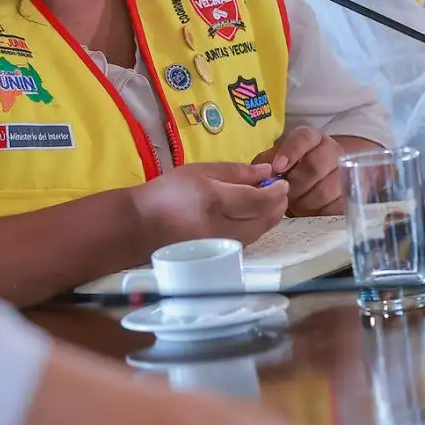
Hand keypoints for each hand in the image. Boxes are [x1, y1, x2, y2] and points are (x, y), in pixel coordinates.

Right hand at [131, 162, 288, 249]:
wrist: (141, 226)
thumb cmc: (167, 193)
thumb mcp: (199, 171)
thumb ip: (236, 171)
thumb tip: (267, 170)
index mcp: (217, 201)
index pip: (260, 200)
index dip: (277, 191)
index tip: (282, 181)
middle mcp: (224, 227)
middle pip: (265, 219)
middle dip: (278, 204)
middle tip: (280, 189)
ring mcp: (223, 244)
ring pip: (260, 232)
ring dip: (271, 216)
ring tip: (269, 201)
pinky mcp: (220, 253)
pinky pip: (249, 239)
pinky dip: (258, 226)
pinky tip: (254, 216)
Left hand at [252, 126, 346, 215]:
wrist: (313, 187)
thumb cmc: (288, 172)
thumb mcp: (274, 162)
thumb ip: (266, 163)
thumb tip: (261, 173)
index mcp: (312, 138)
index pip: (304, 137)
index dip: (291, 151)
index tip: (278, 168)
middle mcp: (332, 151)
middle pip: (315, 166)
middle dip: (295, 183)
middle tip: (283, 193)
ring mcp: (345, 173)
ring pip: (326, 190)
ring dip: (305, 201)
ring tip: (295, 204)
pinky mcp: (350, 197)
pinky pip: (336, 207)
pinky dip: (319, 212)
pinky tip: (309, 213)